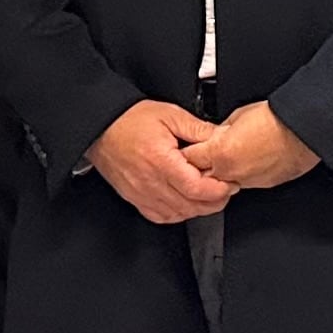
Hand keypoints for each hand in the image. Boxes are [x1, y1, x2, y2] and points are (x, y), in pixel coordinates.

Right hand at [90, 100, 235, 224]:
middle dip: (214, 202)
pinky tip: (186, 203)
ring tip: (209, 196)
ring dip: (197, 209)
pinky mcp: (135, 198)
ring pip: (177, 214)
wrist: (101, 127)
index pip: (195, 187)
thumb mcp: (170, 115)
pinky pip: (160, 216)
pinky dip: (178, 214)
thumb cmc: (131, 120)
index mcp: (160, 161)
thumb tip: (222, 137)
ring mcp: (141, 194)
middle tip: (226, 190)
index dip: (218, 190)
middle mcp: (150, 182)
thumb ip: (198, 129)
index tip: (230, 184)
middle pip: (189, 205)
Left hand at [182, 100, 321, 190]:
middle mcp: (230, 172)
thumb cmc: (277, 119)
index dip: (187, 151)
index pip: (188, 158)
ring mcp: (247, 181)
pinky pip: (243, 182)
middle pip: (201, 177)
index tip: (187, 147)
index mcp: (220, 152)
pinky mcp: (262, 185)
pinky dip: (242, 174)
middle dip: (200, 167)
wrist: (305, 129)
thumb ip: (220, 131)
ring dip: (221, 173)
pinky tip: (251, 159)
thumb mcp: (238, 116)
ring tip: (232, 155)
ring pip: (222, 184)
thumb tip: (215, 136)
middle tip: (205, 154)